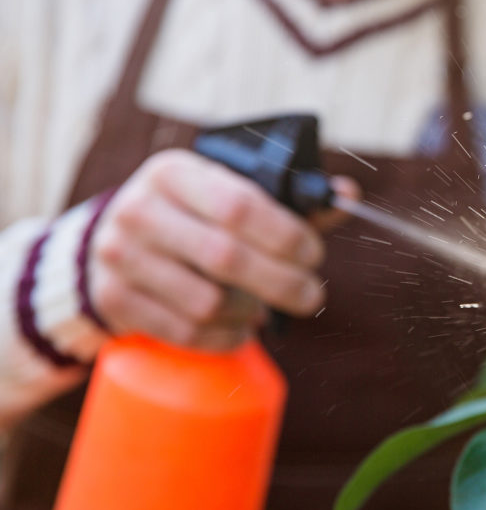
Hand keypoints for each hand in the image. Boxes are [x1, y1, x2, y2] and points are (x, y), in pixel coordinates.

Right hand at [88, 149, 357, 350]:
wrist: (113, 241)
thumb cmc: (194, 214)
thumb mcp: (228, 191)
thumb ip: (289, 198)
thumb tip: (347, 195)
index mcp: (175, 172)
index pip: (240, 206)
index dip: (287, 236)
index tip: (314, 255)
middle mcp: (140, 209)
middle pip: (227, 258)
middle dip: (283, 283)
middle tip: (312, 295)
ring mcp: (120, 257)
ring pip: (208, 303)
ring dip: (251, 312)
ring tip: (264, 306)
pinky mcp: (114, 300)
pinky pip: (187, 333)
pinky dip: (225, 337)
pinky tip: (239, 326)